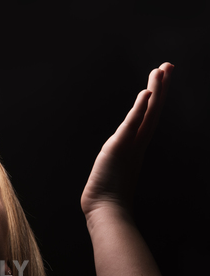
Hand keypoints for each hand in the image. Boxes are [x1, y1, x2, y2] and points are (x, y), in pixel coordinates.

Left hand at [81, 62, 173, 218]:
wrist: (106, 211)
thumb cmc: (109, 193)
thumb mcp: (116, 167)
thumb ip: (120, 156)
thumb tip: (121, 152)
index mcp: (136, 145)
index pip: (148, 116)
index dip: (156, 97)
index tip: (161, 78)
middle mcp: (137, 143)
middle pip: (153, 110)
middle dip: (161, 87)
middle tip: (169, 65)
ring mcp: (131, 145)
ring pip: (146, 114)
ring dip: (155, 91)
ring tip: (162, 70)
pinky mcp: (119, 148)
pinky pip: (132, 125)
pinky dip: (139, 109)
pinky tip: (146, 93)